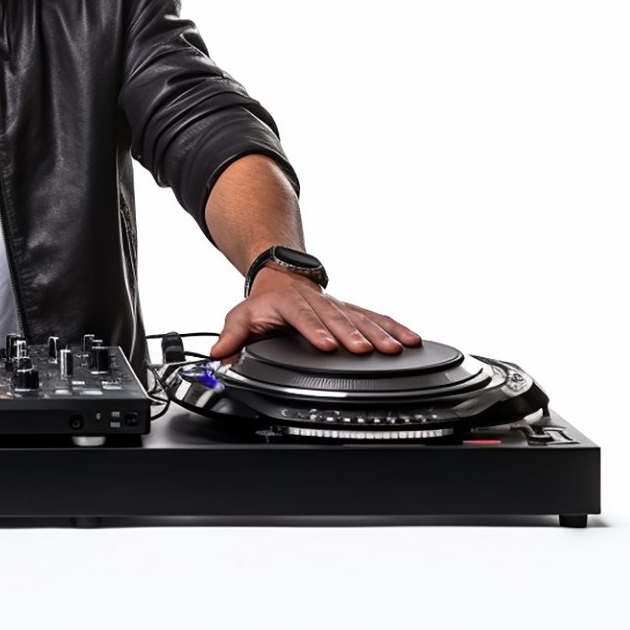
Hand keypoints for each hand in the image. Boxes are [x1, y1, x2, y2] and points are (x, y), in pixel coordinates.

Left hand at [207, 266, 420, 359]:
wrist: (281, 275)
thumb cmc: (264, 303)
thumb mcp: (241, 316)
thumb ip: (231, 336)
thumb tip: (217, 355)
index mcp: (288, 303)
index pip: (301, 316)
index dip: (314, 330)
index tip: (326, 345)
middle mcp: (316, 302)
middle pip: (335, 318)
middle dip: (351, 334)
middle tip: (365, 350)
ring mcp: (337, 305)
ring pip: (360, 317)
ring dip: (379, 333)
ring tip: (396, 348)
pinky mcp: (352, 309)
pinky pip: (376, 316)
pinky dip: (395, 327)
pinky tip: (412, 339)